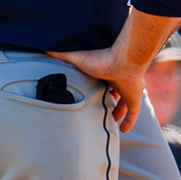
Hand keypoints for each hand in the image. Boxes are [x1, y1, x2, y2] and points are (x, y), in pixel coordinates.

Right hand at [52, 9, 180, 131]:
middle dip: (108, 100)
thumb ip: (62, 55)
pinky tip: (124, 131)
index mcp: (105, 73)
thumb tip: (45, 49)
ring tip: (111, 120)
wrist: (123, 61)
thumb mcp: (77, 58)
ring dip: (118, 111)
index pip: (101, 81)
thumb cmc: (101, 58)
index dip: (97, 88)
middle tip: (100, 109)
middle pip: (113, 93)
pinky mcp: (135, 99)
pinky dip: (130, 122)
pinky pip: (133, 114)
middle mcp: (117, 82)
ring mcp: (127, 91)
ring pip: (124, 104)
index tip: (90, 95)